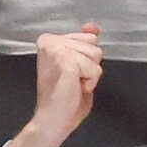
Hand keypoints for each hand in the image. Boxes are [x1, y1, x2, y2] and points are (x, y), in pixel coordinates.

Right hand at [3, 26, 104, 146]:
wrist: (53, 119)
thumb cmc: (65, 98)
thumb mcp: (79, 66)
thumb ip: (84, 45)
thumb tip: (92, 27)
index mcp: (50, 40)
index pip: (89, 38)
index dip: (87, 60)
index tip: (72, 73)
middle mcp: (50, 40)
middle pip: (94, 45)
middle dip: (90, 67)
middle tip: (73, 81)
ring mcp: (56, 49)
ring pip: (96, 56)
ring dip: (90, 75)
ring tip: (73, 84)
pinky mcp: (65, 60)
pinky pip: (95, 69)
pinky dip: (90, 83)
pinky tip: (75, 88)